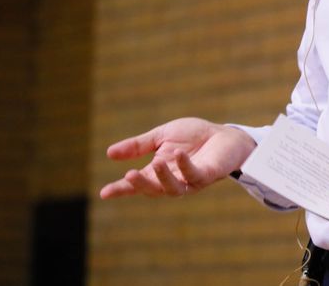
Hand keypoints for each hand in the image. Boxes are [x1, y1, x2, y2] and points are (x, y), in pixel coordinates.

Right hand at [99, 117, 255, 199]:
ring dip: (162, 178)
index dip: (121, 189)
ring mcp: (190, 180)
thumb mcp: (162, 136)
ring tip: (155, 163)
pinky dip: (185, 166)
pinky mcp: (207, 175)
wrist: (224, 134)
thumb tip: (109, 153)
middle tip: (129, 175)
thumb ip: (138, 145)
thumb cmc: (194, 136)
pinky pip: (194, 175)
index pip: (137, 184)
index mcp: (159, 171)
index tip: (104, 193)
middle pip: (152, 190)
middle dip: (140, 185)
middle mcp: (173, 180)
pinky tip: (178, 154)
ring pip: (172, 189)